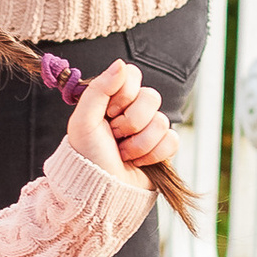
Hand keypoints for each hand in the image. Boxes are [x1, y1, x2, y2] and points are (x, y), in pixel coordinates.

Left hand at [64, 59, 172, 182]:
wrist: (100, 193)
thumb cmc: (86, 157)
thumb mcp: (83, 121)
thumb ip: (99, 89)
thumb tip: (121, 63)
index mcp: (112, 99)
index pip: (133, 76)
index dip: (124, 94)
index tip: (109, 113)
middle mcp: (131, 111)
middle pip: (151, 97)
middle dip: (131, 123)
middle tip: (115, 137)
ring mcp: (148, 130)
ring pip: (162, 121)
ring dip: (139, 144)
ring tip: (123, 154)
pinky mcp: (161, 149)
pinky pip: (173, 140)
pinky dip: (153, 155)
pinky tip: (137, 163)